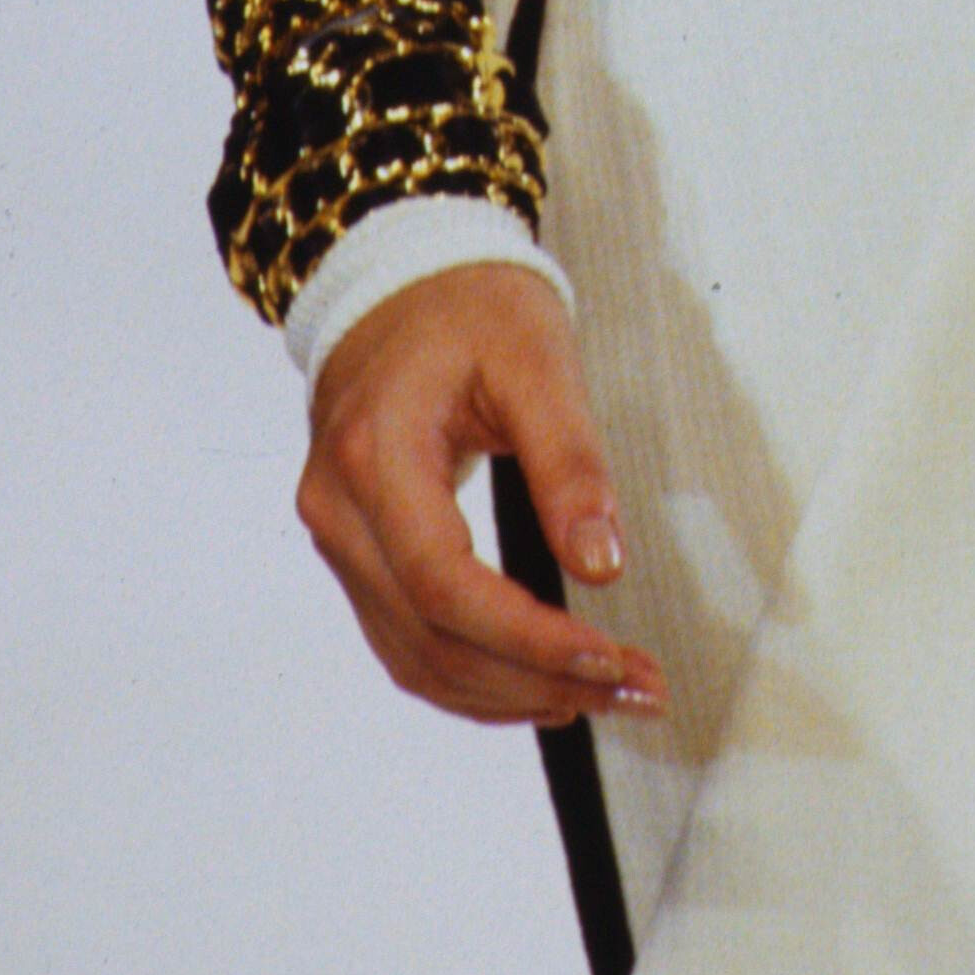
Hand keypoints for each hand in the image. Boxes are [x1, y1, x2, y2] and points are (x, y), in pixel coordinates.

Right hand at [299, 260, 666, 726]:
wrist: (400, 281)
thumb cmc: (469, 306)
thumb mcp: (535, 359)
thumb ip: (568, 461)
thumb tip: (602, 567)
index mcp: (373, 455)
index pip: (444, 584)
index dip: (526, 638)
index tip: (608, 658)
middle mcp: (339, 509)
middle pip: (429, 637)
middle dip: (536, 678)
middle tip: (635, 687)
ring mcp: (338, 536)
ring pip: (415, 657)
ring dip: (510, 692)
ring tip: (603, 693)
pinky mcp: (356, 550)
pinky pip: (406, 639)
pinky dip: (474, 675)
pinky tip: (539, 682)